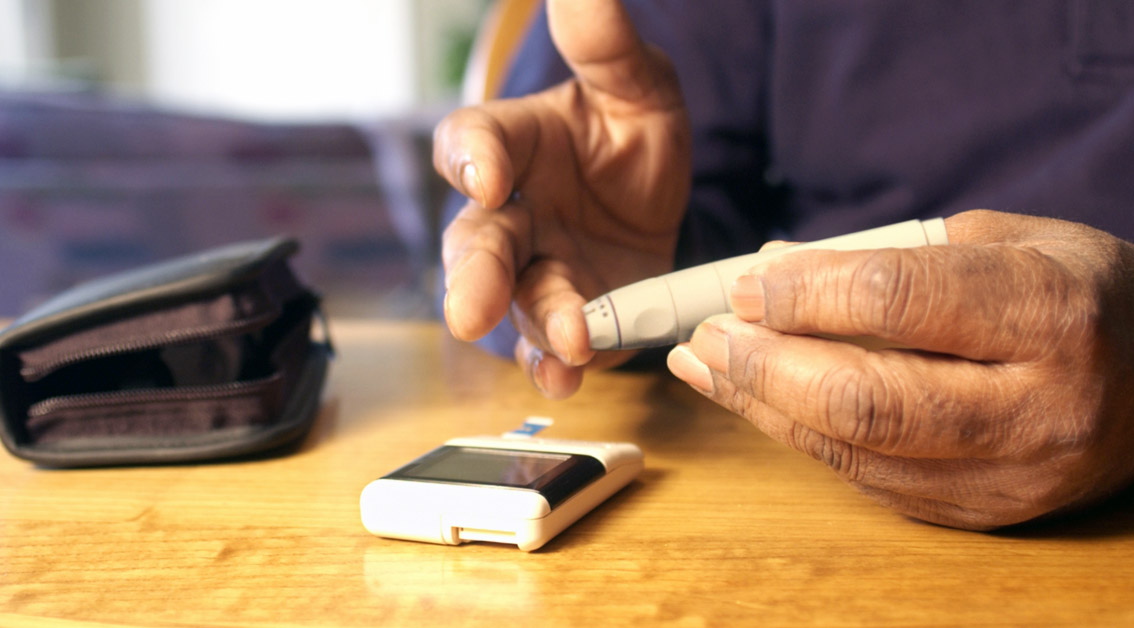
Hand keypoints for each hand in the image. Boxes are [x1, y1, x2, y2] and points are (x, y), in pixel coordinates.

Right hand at [433, 0, 690, 397]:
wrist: (664, 198)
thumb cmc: (631, 132)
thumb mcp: (635, 81)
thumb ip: (603, 42)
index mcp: (515, 144)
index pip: (472, 142)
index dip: (470, 158)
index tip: (486, 176)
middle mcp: (511, 211)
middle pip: (477, 241)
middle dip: (475, 275)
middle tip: (469, 309)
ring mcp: (536, 268)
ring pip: (516, 300)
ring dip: (535, 322)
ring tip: (564, 343)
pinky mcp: (565, 315)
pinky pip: (548, 343)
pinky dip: (554, 363)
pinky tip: (567, 377)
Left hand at [667, 209, 1133, 529]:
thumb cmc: (1075, 288)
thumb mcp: (1002, 239)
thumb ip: (888, 256)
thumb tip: (771, 271)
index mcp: (1051, 314)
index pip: (900, 302)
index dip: (805, 294)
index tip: (745, 284)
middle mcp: (1038, 408)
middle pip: (866, 399)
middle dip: (765, 367)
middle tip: (706, 336)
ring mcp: (1013, 476)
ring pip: (856, 451)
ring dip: (764, 407)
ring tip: (708, 367)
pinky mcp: (985, 514)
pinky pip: (869, 479)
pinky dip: (805, 436)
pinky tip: (764, 401)